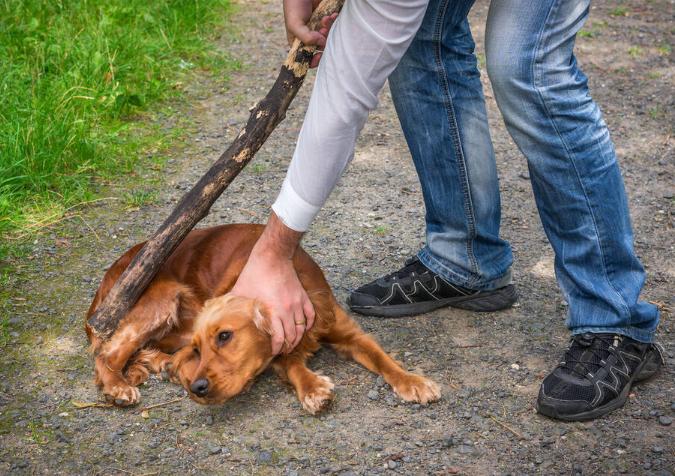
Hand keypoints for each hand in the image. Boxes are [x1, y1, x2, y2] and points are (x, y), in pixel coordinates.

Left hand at [230, 213, 314, 354]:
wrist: (272, 256)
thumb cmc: (254, 273)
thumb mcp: (239, 291)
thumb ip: (231, 304)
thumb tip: (217, 314)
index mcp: (273, 311)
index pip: (279, 338)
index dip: (277, 348)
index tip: (273, 353)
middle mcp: (288, 310)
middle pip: (293, 336)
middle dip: (288, 346)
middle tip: (282, 351)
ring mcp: (297, 303)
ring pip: (302, 327)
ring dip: (298, 337)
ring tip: (292, 342)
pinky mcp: (302, 296)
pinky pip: (310, 314)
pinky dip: (309, 323)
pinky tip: (305, 328)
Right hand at [283, 0, 337, 67]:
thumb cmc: (294, 5)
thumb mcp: (294, 24)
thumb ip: (306, 38)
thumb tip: (321, 44)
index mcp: (299, 41)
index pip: (307, 57)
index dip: (313, 60)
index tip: (319, 55)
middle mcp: (309, 36)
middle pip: (321, 48)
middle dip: (324, 41)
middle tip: (322, 30)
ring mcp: (319, 28)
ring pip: (329, 37)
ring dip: (329, 29)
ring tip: (326, 19)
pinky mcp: (326, 19)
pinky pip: (334, 26)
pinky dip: (334, 21)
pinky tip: (332, 15)